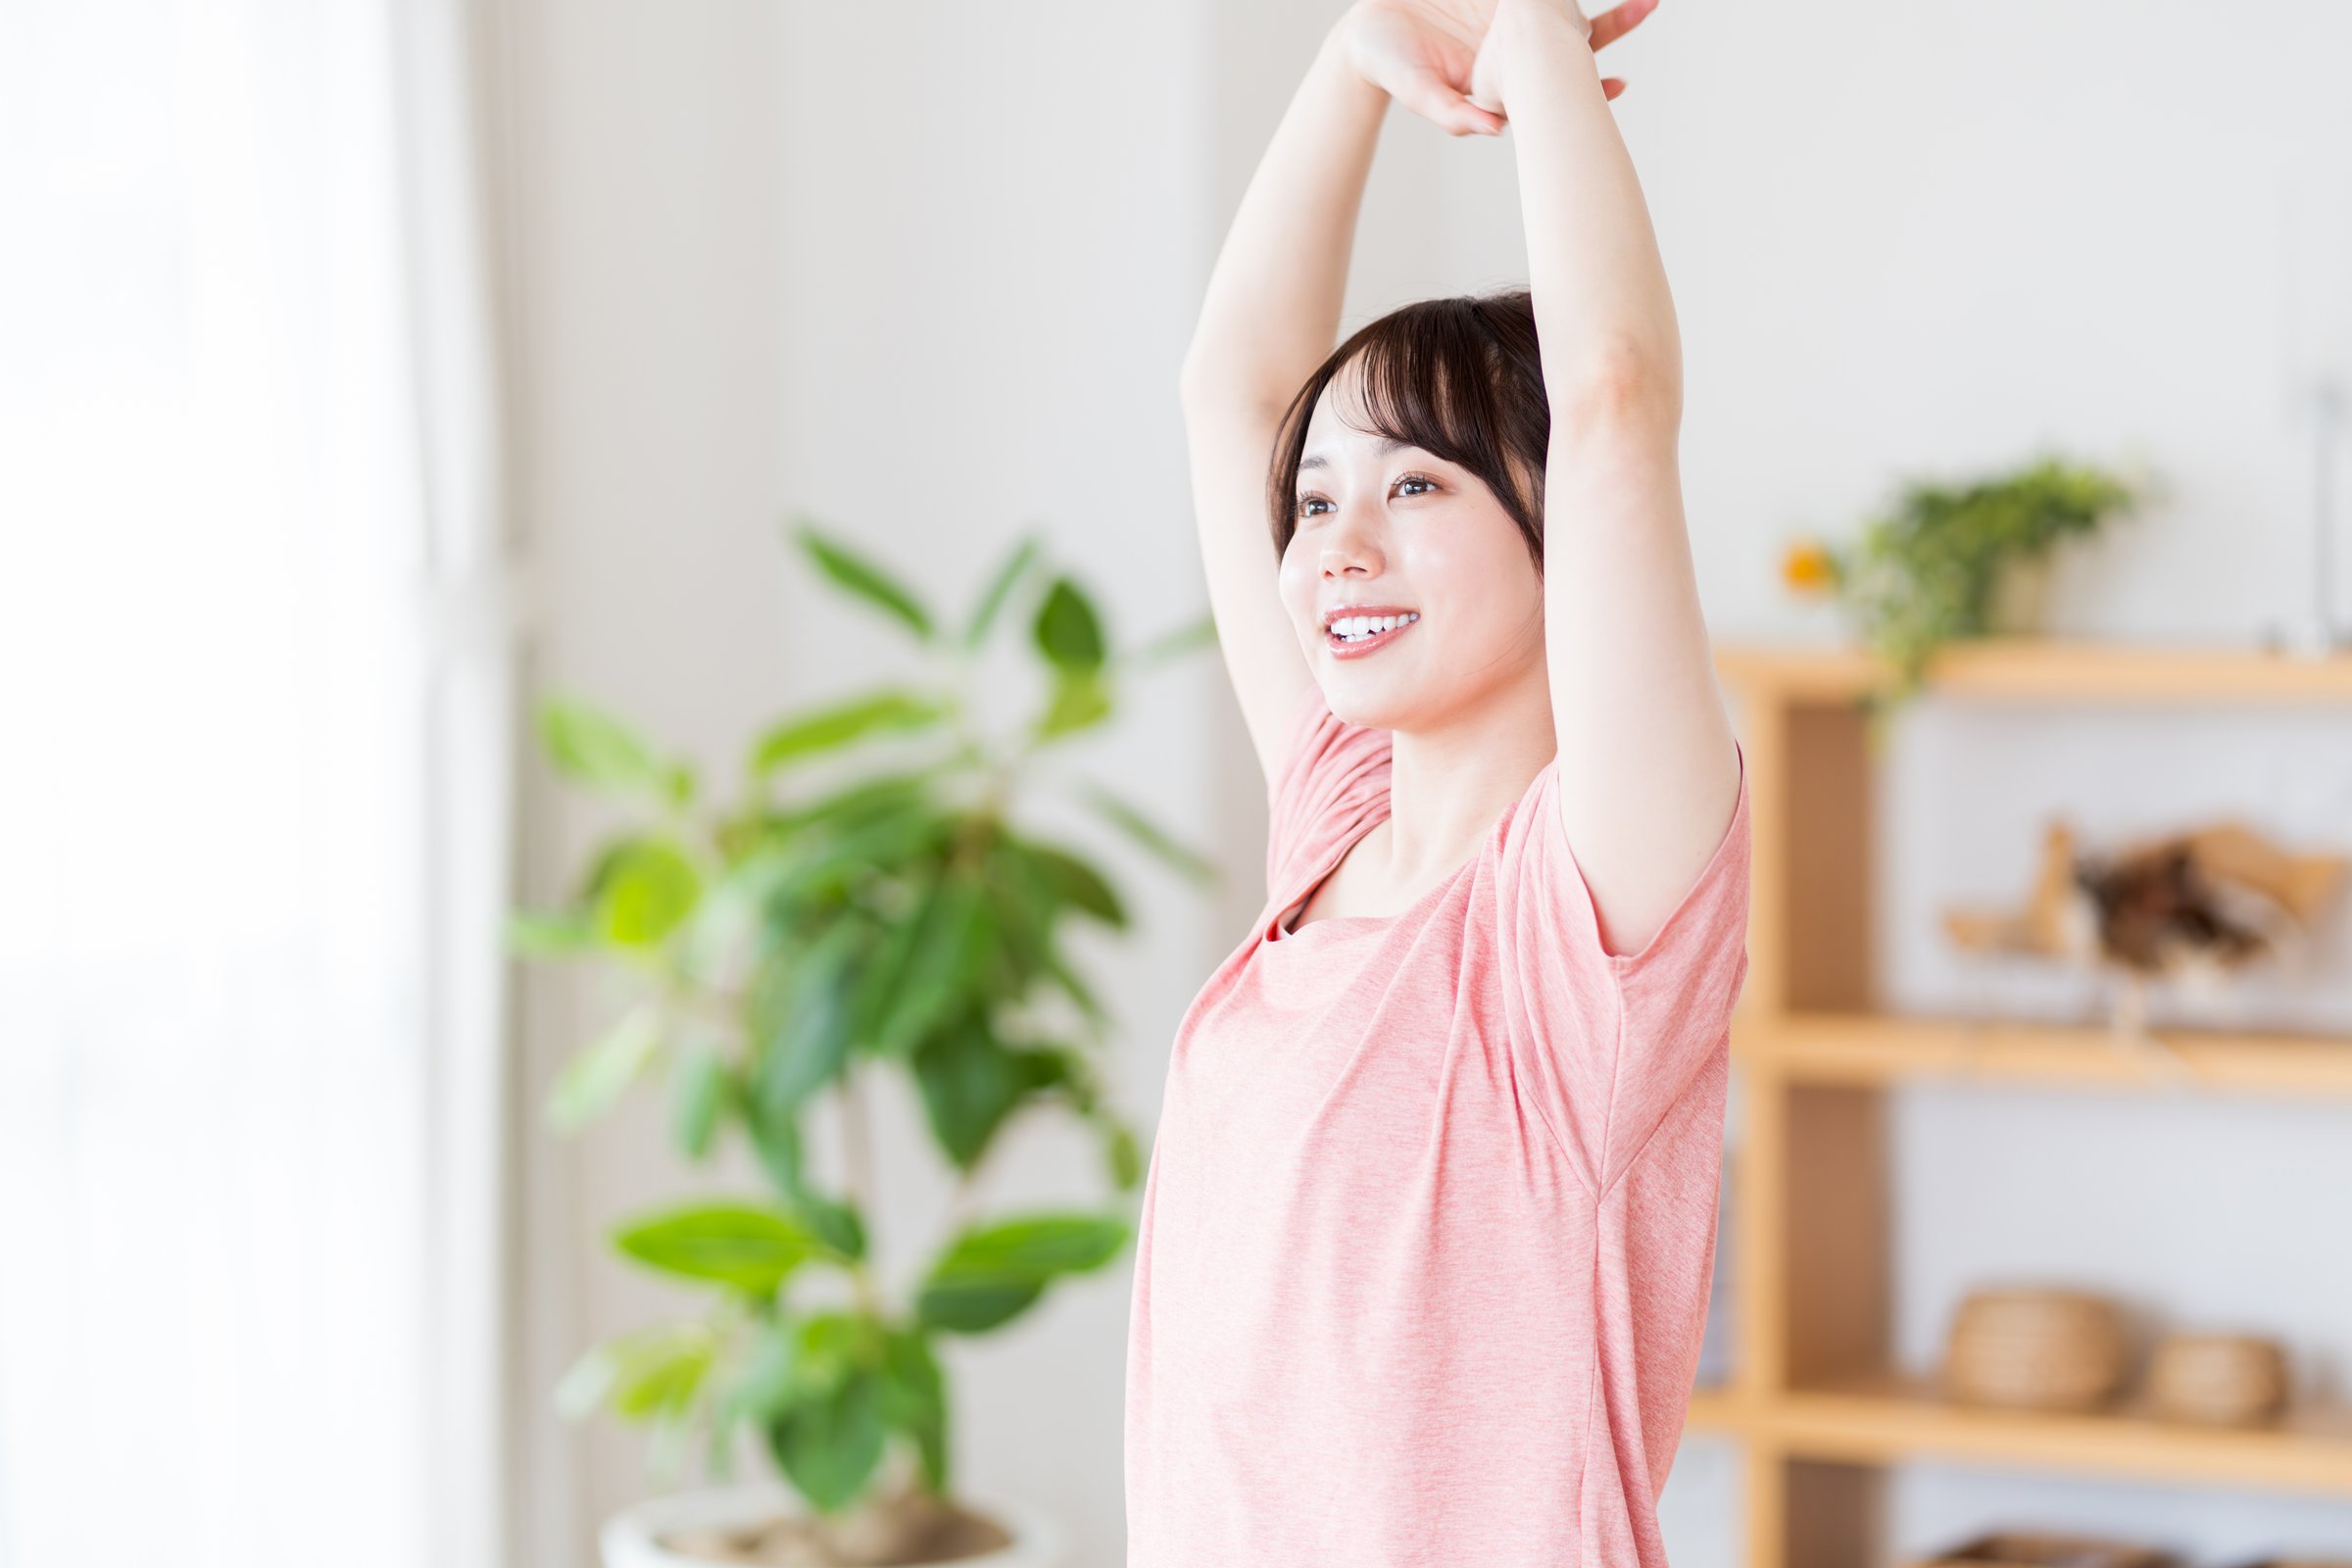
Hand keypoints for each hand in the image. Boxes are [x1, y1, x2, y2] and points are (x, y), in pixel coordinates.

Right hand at [1338, 0, 1650, 137]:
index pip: (1555, 80)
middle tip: (1651, 4)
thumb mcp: (1421, 93)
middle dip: (1615, 23)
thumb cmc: (1389, 70)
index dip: (1589, 86)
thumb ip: (1455, 114)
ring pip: (1558, 4)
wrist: (1363, 35)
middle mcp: (1512, 43)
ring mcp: (1505, 14)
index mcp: (1503, 73)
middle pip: (1573, 35)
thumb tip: (1496, 129)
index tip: (1622, 85)